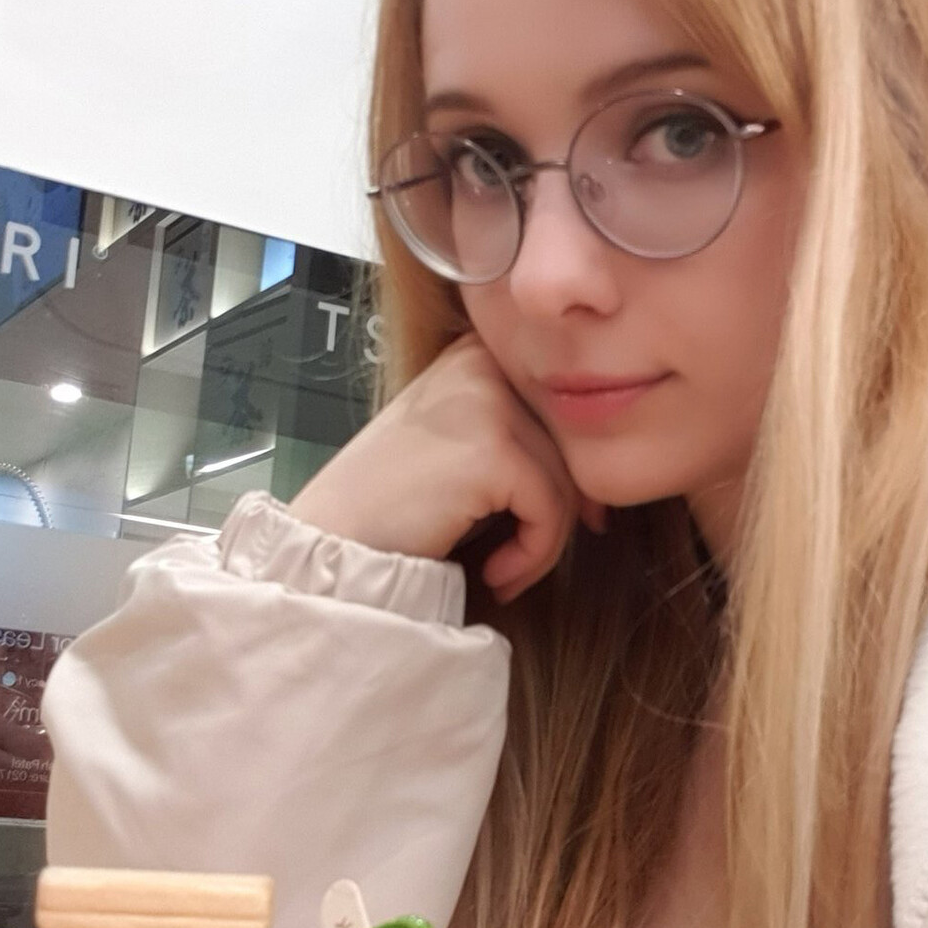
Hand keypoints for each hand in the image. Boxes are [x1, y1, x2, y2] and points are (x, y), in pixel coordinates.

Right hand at [289, 334, 604, 600]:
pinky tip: (495, 574)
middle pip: (568, 445)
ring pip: (568, 480)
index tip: (544, 527)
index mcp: (474, 353)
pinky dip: (534, 554)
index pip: (556, 414)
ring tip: (503, 572)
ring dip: (543, 544)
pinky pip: (552, 510)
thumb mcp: (456, 450)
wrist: (333, 547)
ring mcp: (488, 400)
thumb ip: (514, 442)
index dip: (564, 476)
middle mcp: (482, 363)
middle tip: (522, 561)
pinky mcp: (494, 447)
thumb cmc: (391, 512)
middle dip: (558, 515)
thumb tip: (594, 478)